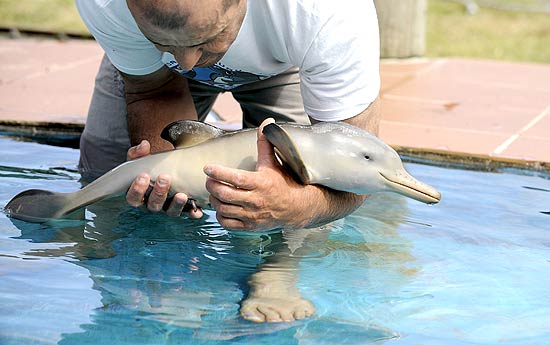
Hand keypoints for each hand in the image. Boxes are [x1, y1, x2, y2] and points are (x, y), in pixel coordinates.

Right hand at [125, 140, 202, 217]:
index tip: (143, 175)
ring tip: (182, 195)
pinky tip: (197, 211)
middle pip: (153, 204)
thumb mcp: (141, 160)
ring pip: (170, 211)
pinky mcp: (181, 209)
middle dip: (159, 192)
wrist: (165, 171)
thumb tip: (144, 145)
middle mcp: (152, 205)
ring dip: (176, 204)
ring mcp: (167, 208)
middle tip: (165, 178)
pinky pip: (186, 214)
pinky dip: (192, 213)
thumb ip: (139, 153)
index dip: (137, 189)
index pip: (133, 197)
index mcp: (139, 195)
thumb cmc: (150, 168)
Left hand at [204, 119, 319, 230]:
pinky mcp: (250, 227)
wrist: (296, 207)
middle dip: (212, 186)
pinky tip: (222, 207)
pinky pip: (228, 224)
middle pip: (225, 194)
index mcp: (261, 182)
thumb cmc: (283, 181)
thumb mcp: (273, 162)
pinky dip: (220, 215)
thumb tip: (267, 122)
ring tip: (214, 192)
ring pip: (224, 209)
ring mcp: (252, 216)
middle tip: (209, 180)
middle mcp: (256, 200)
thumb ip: (265, 143)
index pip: (235, 178)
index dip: (218, 172)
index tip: (207, 167)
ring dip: (214, 200)